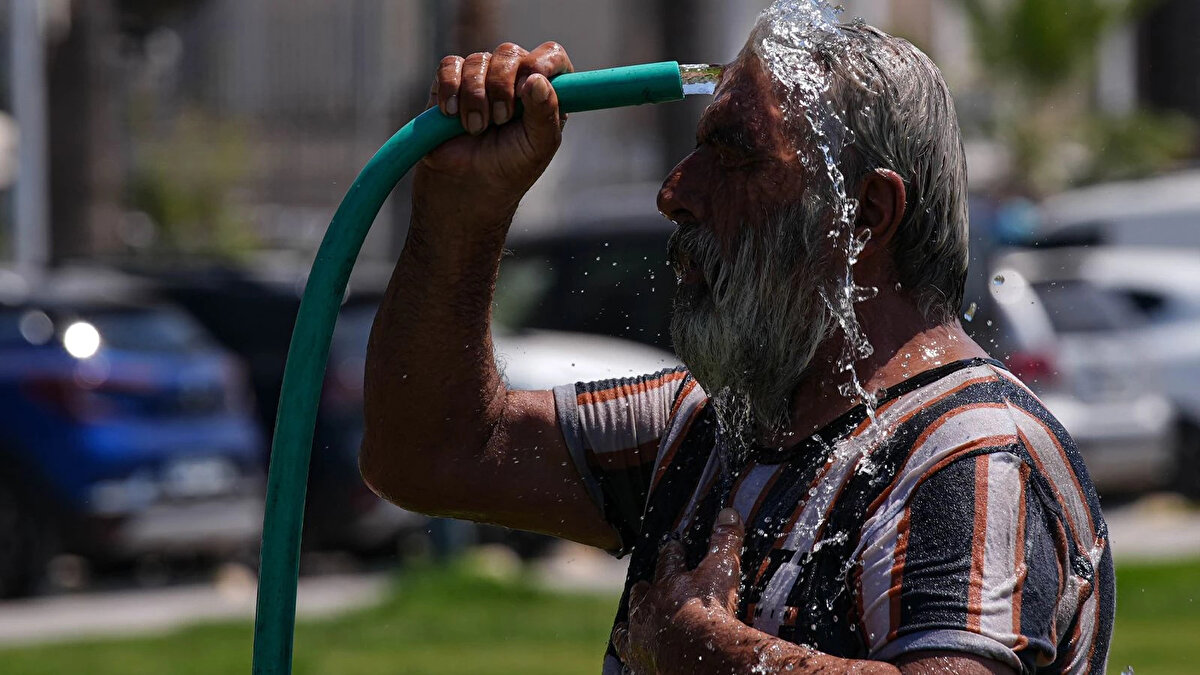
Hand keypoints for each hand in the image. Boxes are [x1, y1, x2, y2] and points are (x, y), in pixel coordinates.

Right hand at [417, 41, 573, 220]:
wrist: (465, 187)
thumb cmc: (509, 169)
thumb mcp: (538, 146)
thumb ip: (545, 113)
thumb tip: (537, 80)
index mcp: (543, 91)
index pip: (551, 55)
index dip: (543, 61)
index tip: (531, 80)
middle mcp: (514, 78)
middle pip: (510, 53)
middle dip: (502, 86)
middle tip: (500, 120)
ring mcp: (481, 77)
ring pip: (478, 60)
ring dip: (475, 97)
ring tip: (475, 129)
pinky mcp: (450, 82)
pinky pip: (449, 66)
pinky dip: (450, 89)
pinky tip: (450, 114)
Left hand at [611, 508, 744, 673]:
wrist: (699, 655)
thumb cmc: (711, 610)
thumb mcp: (722, 570)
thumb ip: (725, 542)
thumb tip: (728, 511)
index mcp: (667, 583)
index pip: (668, 560)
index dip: (672, 553)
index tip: (673, 548)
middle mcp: (648, 607)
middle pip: (641, 593)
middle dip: (644, 588)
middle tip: (644, 586)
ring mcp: (641, 636)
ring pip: (628, 626)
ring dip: (630, 622)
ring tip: (628, 622)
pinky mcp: (640, 661)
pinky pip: (628, 656)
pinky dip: (629, 654)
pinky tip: (630, 655)